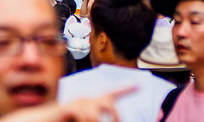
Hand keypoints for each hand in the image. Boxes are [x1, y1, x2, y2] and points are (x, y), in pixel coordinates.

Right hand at [0, 87, 134, 121]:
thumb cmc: (64, 121)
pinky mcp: (69, 108)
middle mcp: (86, 99)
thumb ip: (94, 118)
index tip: (140, 84)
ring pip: (98, 113)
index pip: (112, 93)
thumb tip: (115, 119)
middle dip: (117, 116)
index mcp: (91, 102)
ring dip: (96, 121)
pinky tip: (78, 121)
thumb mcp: (84, 121)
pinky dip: (87, 121)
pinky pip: (85, 116)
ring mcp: (77, 102)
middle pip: (110, 102)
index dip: (126, 89)